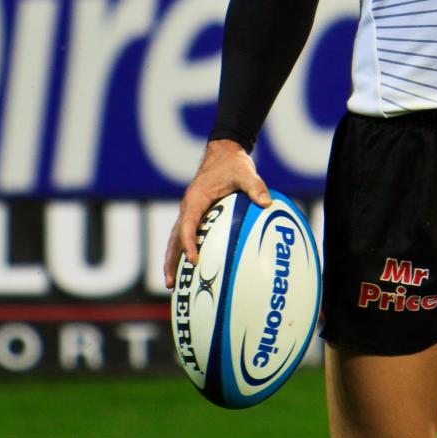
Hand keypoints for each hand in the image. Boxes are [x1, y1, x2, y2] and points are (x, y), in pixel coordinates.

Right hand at [164, 140, 270, 288]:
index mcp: (195, 199)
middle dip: (171, 261)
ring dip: (172, 260)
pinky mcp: (194, 214)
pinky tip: (188, 268)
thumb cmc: (233, 164)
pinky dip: (182, 251)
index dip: (189, 243)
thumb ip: (256, 187)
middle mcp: (187, 207)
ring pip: (175, 239)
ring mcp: (189, 212)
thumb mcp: (246, 173)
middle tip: (170, 284)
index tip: (193, 259)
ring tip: (171, 284)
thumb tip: (266, 203)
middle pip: (174, 238)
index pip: (188, 225)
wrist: (223, 153)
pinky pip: (185, 235)